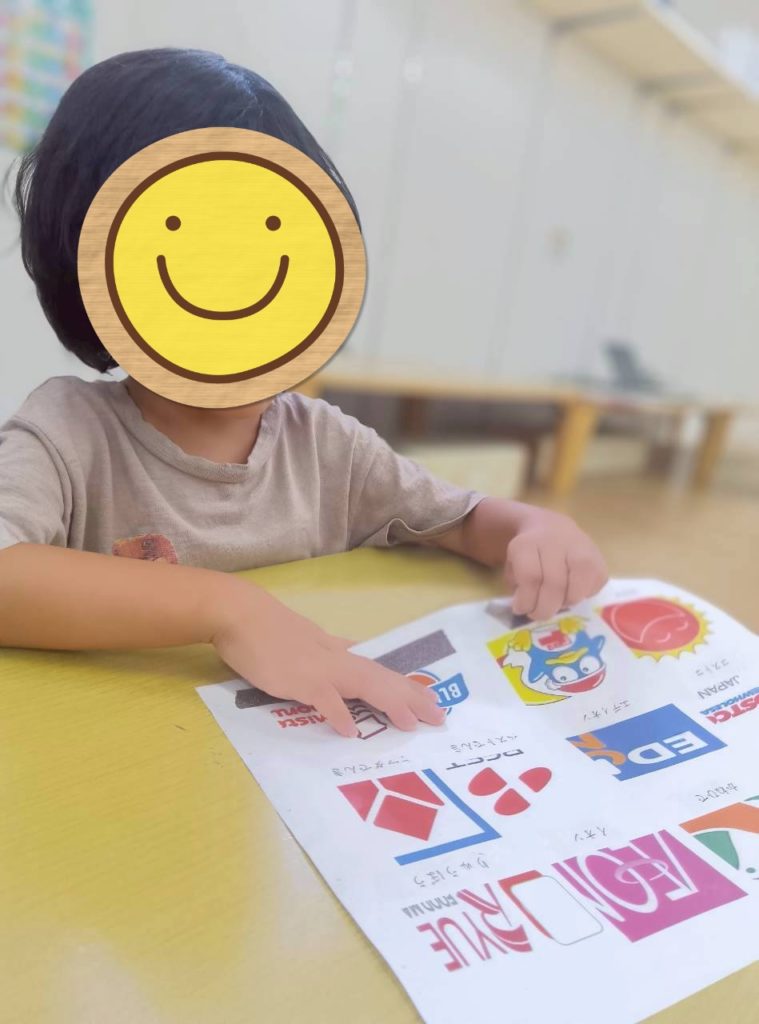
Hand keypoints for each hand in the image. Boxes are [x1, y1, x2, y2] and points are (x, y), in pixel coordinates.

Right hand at [211, 581, 446, 737]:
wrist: (239, 613)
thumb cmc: (269, 628)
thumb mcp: (309, 637)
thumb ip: (332, 646)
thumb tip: (353, 648)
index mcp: (338, 653)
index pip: (379, 670)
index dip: (406, 686)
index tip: (431, 700)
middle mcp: (336, 660)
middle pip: (382, 679)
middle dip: (412, 699)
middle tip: (439, 718)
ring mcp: (319, 669)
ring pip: (363, 685)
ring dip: (389, 704)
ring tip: (410, 724)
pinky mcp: (298, 679)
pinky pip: (323, 699)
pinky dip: (338, 713)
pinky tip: (351, 731)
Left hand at [504, 509, 607, 620]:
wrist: (554, 529)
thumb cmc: (531, 554)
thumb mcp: (514, 564)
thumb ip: (518, 585)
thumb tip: (526, 607)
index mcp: (529, 543)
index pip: (531, 576)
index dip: (526, 599)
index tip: (521, 609)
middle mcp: (557, 543)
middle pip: (554, 585)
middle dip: (544, 608)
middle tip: (538, 614)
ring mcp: (582, 550)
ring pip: (576, 590)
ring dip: (564, 604)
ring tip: (555, 602)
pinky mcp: (599, 560)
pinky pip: (592, 589)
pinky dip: (581, 597)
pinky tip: (571, 591)